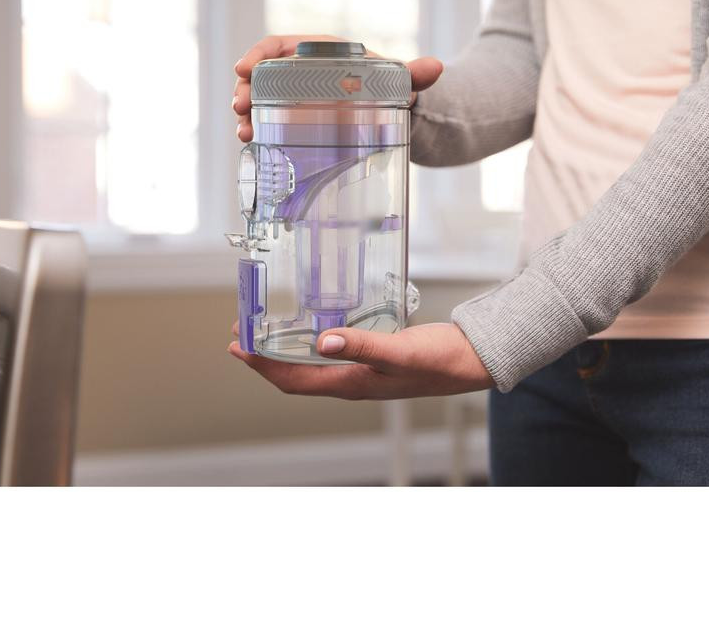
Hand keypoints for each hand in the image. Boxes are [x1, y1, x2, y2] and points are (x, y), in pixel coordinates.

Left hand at [227, 322, 493, 398]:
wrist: (469, 361)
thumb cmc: (438, 360)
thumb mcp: (398, 351)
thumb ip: (361, 346)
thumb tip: (321, 343)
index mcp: (351, 385)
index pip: (294, 380)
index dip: (263, 366)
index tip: (239, 348)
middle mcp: (351, 381)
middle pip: (297, 374)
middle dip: (267, 357)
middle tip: (244, 334)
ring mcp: (362, 370)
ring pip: (313, 364)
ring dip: (287, 348)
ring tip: (269, 329)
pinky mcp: (373, 357)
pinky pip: (333, 352)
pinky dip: (314, 340)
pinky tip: (315, 323)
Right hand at [232, 35, 443, 141]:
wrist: (393, 112)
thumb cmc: (390, 86)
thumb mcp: (398, 80)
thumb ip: (413, 75)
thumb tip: (436, 68)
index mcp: (318, 52)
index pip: (279, 46)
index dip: (257, 55)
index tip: (243, 69)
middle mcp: (299, 73)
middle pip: (261, 75)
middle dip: (245, 90)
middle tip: (240, 108)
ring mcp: (293, 98)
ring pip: (260, 100)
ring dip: (246, 115)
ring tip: (244, 134)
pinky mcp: (294, 120)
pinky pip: (269, 121)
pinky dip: (258, 130)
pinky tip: (253, 144)